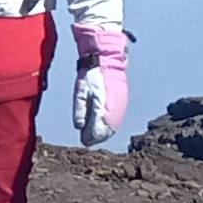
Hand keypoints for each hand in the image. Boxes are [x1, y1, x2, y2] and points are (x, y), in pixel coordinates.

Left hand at [72, 25, 127, 146]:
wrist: (106, 61)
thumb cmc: (91, 76)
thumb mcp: (80, 91)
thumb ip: (79, 109)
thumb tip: (79, 126)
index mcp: (104, 105)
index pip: (99, 128)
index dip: (92, 136)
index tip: (84, 141)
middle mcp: (115, 107)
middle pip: (107, 130)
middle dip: (97, 137)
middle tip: (87, 141)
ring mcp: (120, 105)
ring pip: (113, 126)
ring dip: (104, 134)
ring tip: (93, 137)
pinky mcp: (122, 102)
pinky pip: (117, 120)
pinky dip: (110, 127)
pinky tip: (103, 128)